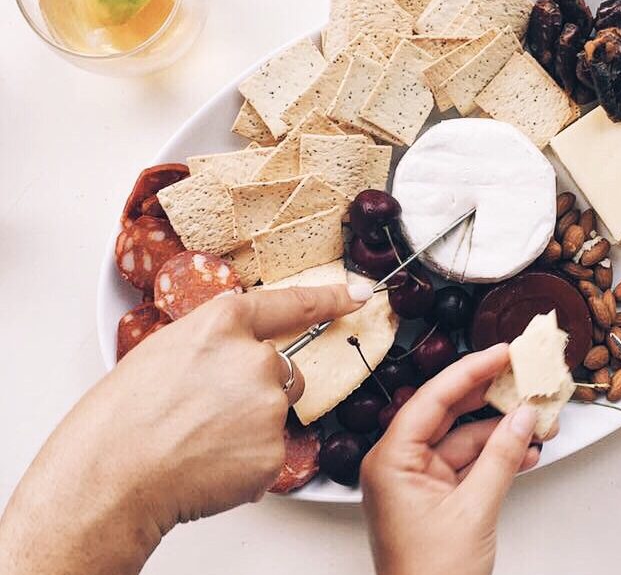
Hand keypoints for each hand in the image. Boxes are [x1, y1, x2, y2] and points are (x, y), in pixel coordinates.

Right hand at [0, 284, 368, 574]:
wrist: (110, 477)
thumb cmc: (119, 419)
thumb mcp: (162, 353)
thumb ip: (210, 345)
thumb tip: (229, 356)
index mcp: (222, 325)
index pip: (291, 304)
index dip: (328, 299)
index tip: (358, 295)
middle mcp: (256, 359)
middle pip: (284, 370)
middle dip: (258, 390)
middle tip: (207, 414)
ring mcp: (269, 405)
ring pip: (277, 412)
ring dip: (253, 425)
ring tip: (200, 442)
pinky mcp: (274, 449)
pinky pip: (271, 452)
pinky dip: (246, 462)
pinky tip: (208, 466)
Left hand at [361, 344, 543, 574]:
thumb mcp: (475, 509)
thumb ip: (501, 457)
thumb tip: (524, 418)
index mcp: (391, 460)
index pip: (433, 398)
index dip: (470, 371)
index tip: (501, 353)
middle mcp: (398, 464)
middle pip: (447, 413)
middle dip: (489, 397)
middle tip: (521, 373)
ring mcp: (417, 480)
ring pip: (463, 439)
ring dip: (501, 432)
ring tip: (537, 419)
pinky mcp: (435, 496)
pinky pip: (467, 464)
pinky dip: (496, 457)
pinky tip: (526, 451)